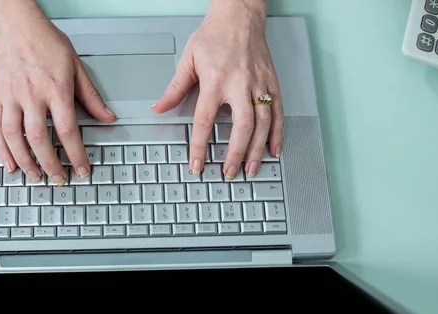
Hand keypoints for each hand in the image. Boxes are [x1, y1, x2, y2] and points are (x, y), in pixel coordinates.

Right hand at [0, 1, 115, 183]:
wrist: (14, 24)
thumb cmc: (45, 42)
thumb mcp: (76, 66)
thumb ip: (91, 96)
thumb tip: (107, 117)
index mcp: (55, 89)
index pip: (68, 130)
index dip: (76, 154)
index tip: (81, 169)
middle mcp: (31, 95)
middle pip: (39, 139)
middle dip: (50, 164)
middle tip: (58, 178)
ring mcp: (10, 97)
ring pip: (15, 137)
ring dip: (26, 161)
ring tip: (36, 176)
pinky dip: (2, 150)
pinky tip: (10, 163)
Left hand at [152, 0, 282, 179]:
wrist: (239, 15)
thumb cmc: (214, 35)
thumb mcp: (188, 60)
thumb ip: (174, 88)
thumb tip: (159, 108)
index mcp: (215, 80)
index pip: (205, 120)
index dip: (199, 146)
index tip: (196, 165)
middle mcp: (239, 84)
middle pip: (241, 126)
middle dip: (236, 154)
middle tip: (230, 174)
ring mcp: (259, 84)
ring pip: (263, 122)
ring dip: (258, 149)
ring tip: (252, 169)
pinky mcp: (272, 82)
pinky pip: (278, 111)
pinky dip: (278, 133)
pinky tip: (274, 150)